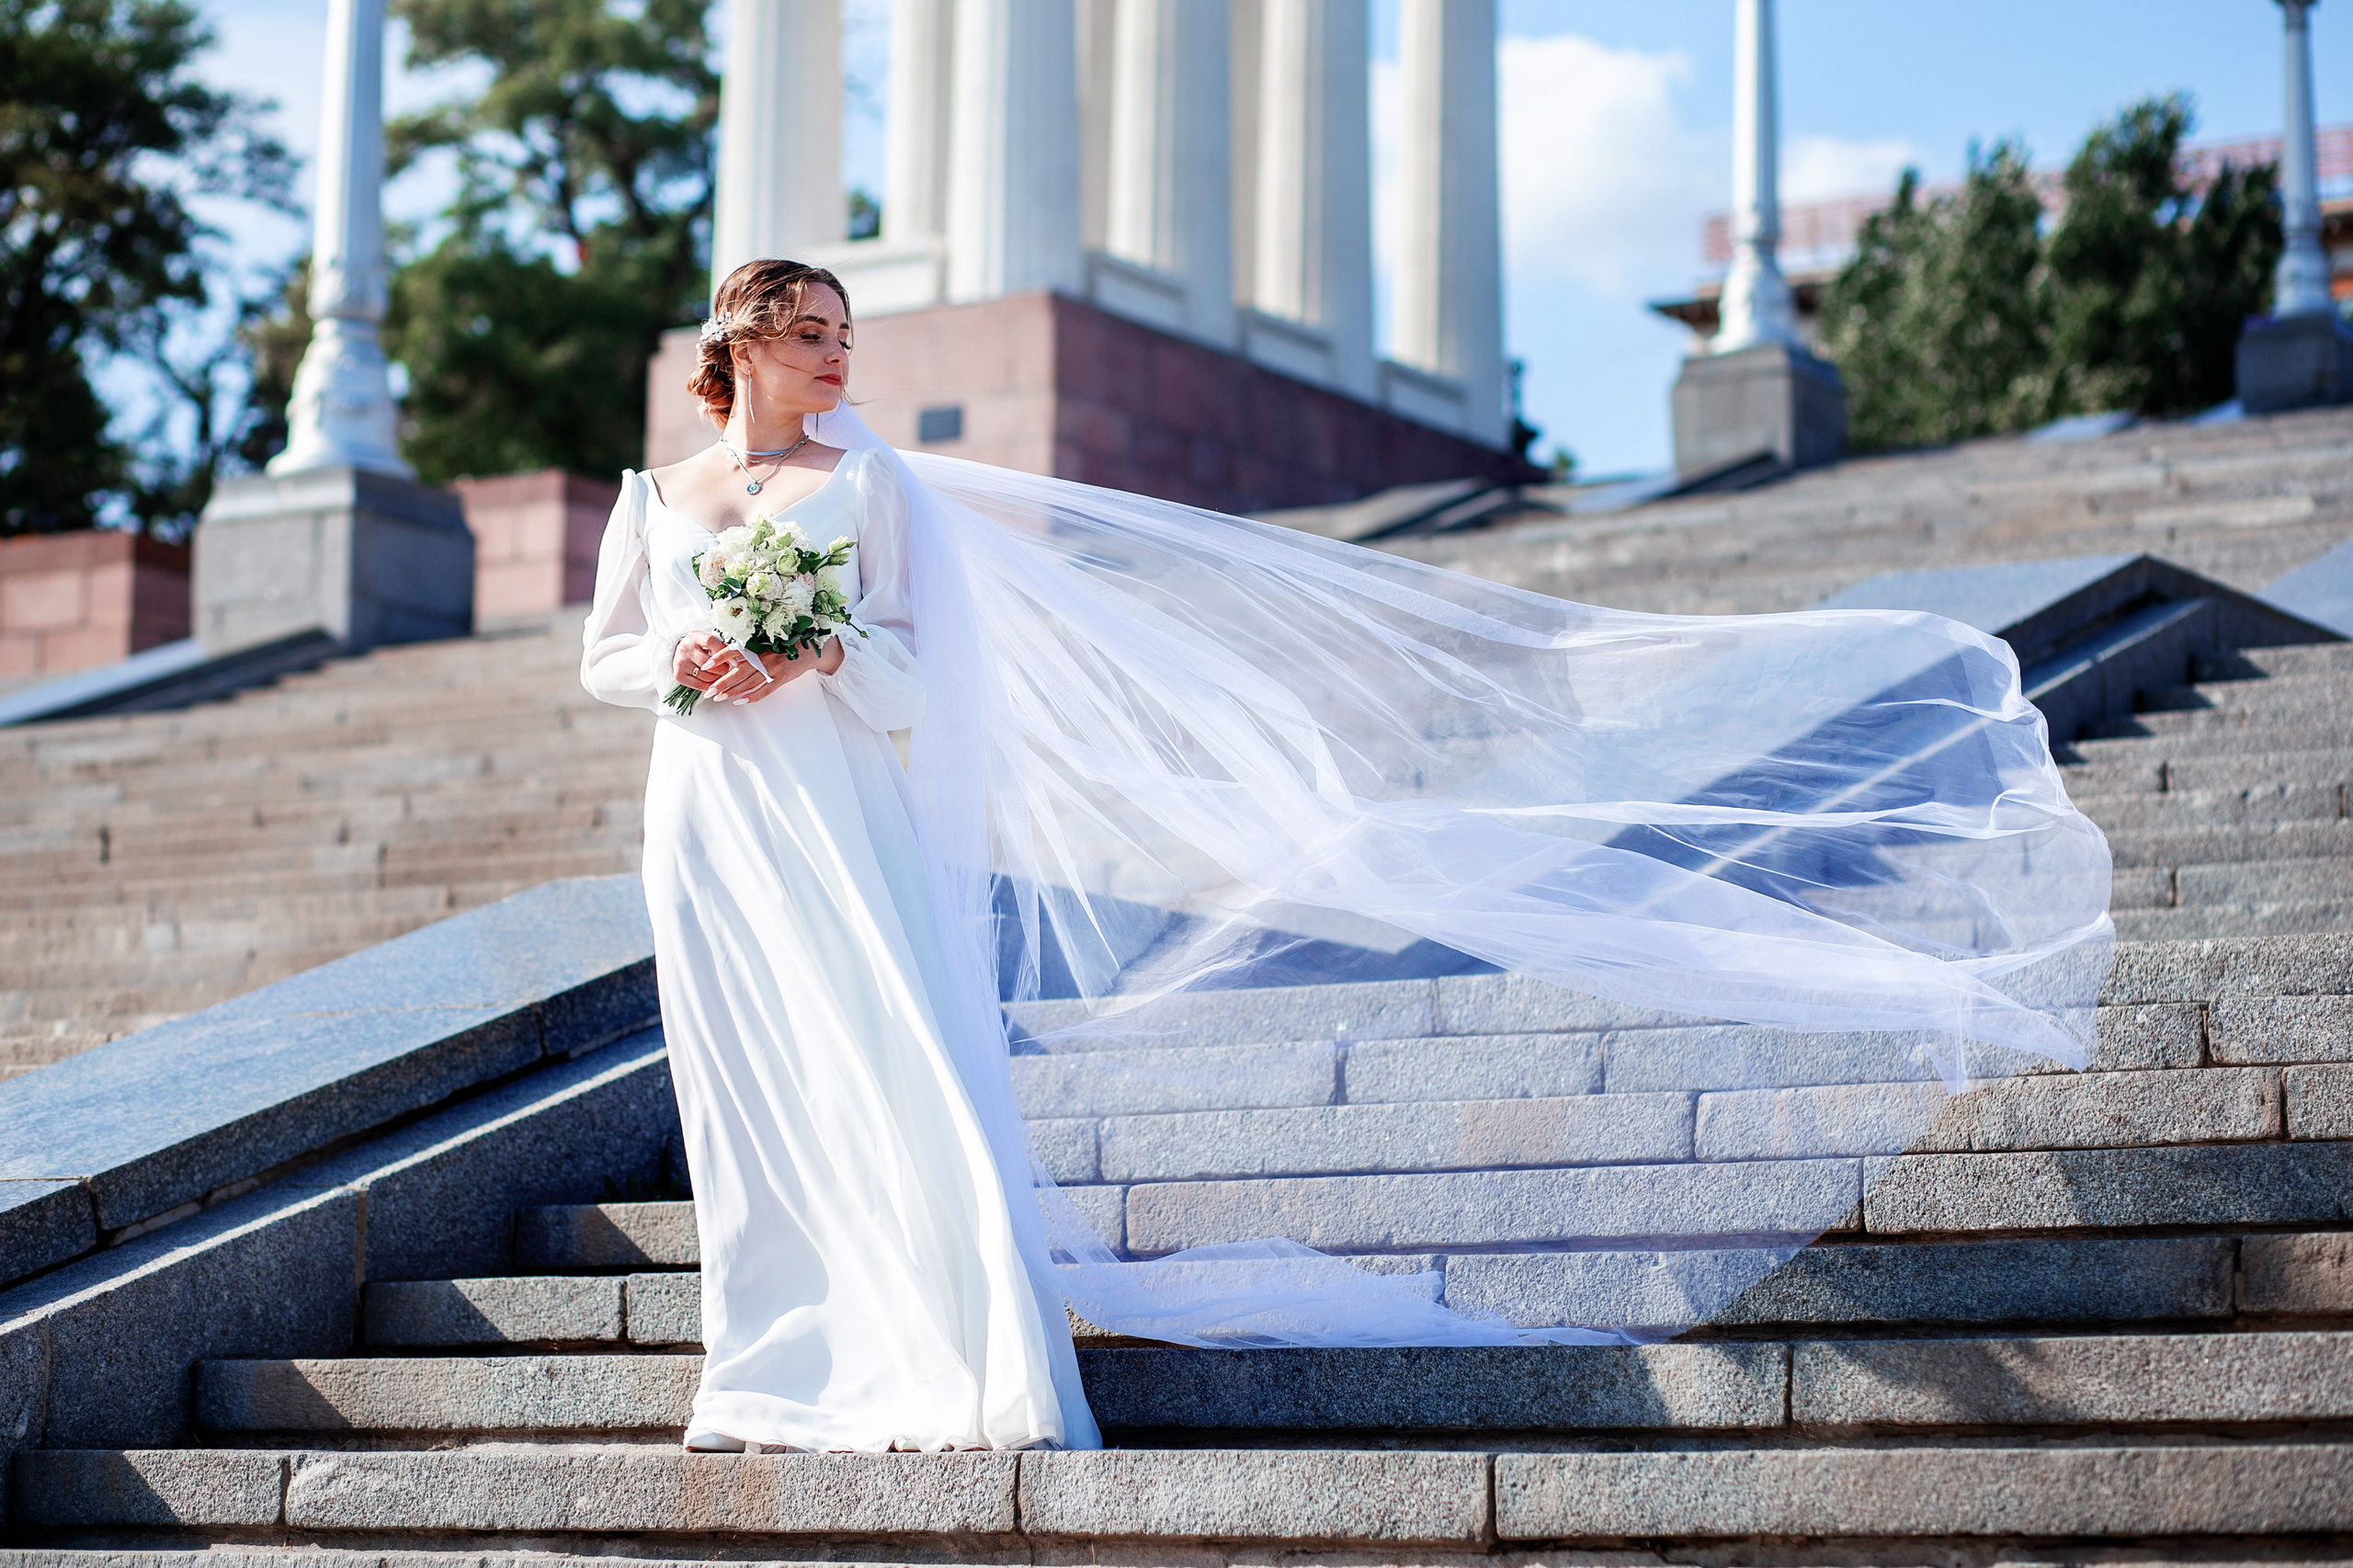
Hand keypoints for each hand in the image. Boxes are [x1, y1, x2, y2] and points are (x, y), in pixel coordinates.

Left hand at [670, 631, 841, 704]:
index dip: (719, 657)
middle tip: (708, 691)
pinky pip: (764, 690)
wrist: (812, 649)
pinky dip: (752, 696)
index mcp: (759, 645)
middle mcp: (764, 656)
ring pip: (748, 683)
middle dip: (721, 682)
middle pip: (738, 672)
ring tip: (719, 697)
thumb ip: (752, 647)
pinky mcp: (781, 678)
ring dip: (732, 691)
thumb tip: (731, 653)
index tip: (705, 665)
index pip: (735, 651)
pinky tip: (740, 701)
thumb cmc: (788, 643)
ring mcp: (773, 668)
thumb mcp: (768, 641)